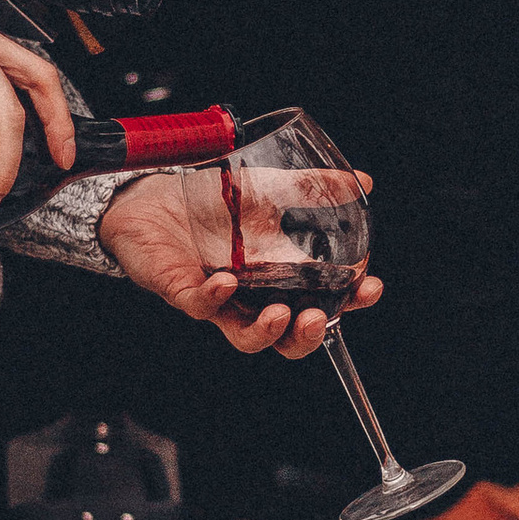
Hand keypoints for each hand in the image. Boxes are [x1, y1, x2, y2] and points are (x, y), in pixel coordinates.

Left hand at [98, 175, 385, 357]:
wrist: (150, 194)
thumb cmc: (208, 201)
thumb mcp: (267, 188)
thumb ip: (312, 187)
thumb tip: (363, 181)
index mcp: (277, 276)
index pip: (321, 301)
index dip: (348, 303)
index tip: (368, 288)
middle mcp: (250, 296)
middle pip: (286, 337)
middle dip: (307, 336)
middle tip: (319, 318)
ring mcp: (216, 298)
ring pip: (245, 336)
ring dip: (266, 332)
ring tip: (281, 314)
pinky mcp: (181, 290)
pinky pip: (199, 306)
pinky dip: (215, 297)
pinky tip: (228, 282)